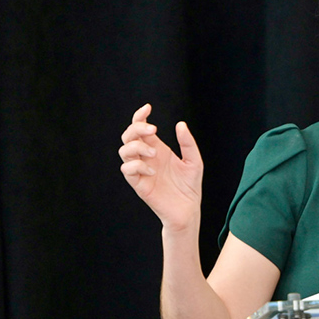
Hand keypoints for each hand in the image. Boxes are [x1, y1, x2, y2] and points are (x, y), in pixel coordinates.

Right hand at [118, 104, 202, 230]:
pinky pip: (128, 170)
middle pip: (128, 136)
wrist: (189, 210)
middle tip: (152, 129)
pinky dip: (137, 165)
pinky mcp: (139, 184)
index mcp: (157, 149)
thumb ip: (187, 143)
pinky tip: (153, 171)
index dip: (140, 116)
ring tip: (154, 153)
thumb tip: (180, 124)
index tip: (147, 108)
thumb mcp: (194, 161)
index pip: (141, 128)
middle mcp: (146, 158)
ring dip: (137, 146)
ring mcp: (141, 170)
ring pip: (124, 151)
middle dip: (136, 128)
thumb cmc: (190, 186)